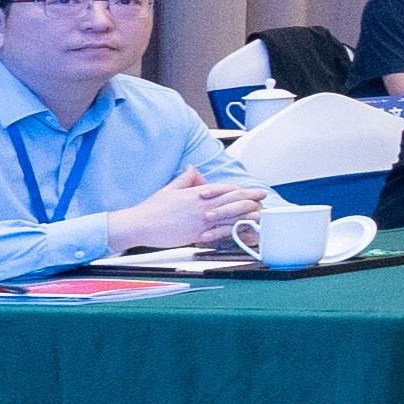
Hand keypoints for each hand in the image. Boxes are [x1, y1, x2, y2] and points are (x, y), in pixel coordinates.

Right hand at [105, 173, 265, 253]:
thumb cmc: (152, 209)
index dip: (243, 191)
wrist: (139, 224)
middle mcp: (203, 205)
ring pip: (233, 215)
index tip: (253, 192)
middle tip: (263, 201)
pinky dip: (236, 231)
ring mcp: (202, 220)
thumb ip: (186, 179)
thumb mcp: (171, 188)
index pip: (228, 189)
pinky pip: (222, 231)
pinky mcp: (198, 234)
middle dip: (253, 200)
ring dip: (249, 215)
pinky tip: (245, 232)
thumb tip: (194, 169)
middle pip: (235, 200)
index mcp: (198, 193)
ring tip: (261, 216)